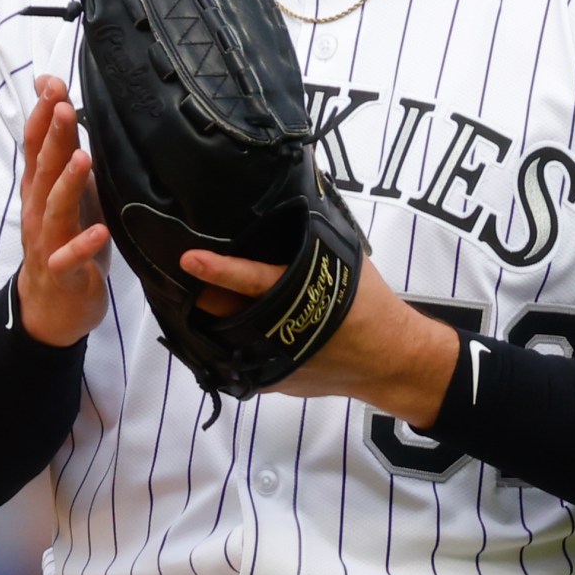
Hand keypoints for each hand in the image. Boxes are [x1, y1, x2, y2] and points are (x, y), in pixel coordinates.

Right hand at [16, 74, 111, 347]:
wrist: (50, 309)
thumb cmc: (64, 244)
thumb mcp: (66, 195)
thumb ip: (65, 157)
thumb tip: (69, 111)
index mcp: (39, 190)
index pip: (37, 145)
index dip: (42, 114)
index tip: (52, 83)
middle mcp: (39, 212)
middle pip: (43, 169)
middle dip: (53, 136)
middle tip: (63, 105)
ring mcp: (48, 243)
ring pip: (54, 209)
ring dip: (67, 183)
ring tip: (83, 158)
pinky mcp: (64, 274)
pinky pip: (70, 259)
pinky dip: (82, 245)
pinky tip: (98, 232)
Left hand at [176, 248, 460, 428]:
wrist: (390, 359)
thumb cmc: (370, 304)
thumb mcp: (345, 260)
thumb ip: (314, 237)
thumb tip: (300, 194)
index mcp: (297, 296)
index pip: (251, 279)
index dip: (218, 269)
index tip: (190, 259)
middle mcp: (278, 332)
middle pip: (223, 312)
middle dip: (201, 294)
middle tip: (184, 276)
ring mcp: (271, 362)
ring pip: (222, 339)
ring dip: (209, 319)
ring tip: (196, 298)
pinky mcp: (269, 380)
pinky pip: (236, 360)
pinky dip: (228, 342)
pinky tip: (225, 327)